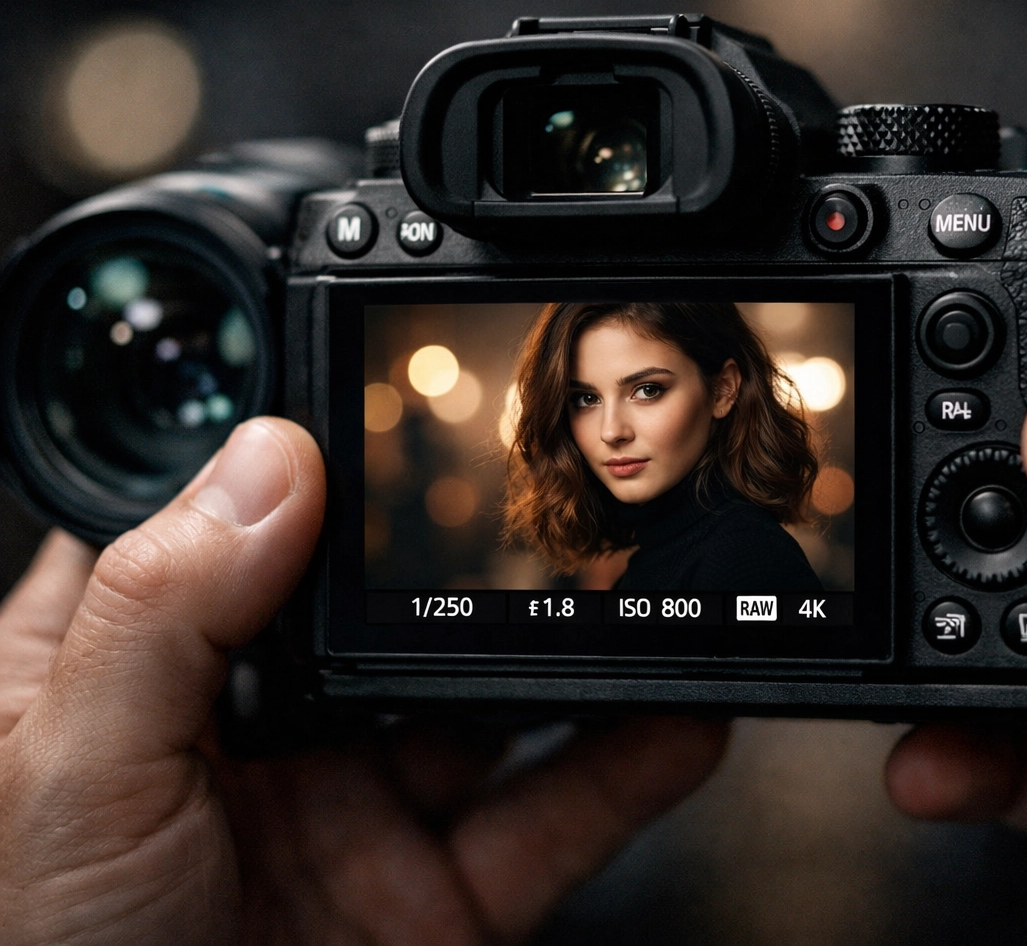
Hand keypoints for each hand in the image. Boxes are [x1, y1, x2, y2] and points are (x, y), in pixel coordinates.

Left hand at [0, 418, 725, 944]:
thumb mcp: (73, 772)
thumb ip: (164, 609)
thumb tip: (271, 461)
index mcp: (139, 684)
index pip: (221, 535)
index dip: (293, 470)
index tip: (379, 405)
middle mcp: (263, 741)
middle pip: (387, 616)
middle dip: (468, 564)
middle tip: (551, 502)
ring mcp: (360, 819)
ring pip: (490, 713)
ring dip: (575, 659)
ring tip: (639, 596)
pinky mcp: (438, 901)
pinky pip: (552, 822)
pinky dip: (629, 770)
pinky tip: (679, 717)